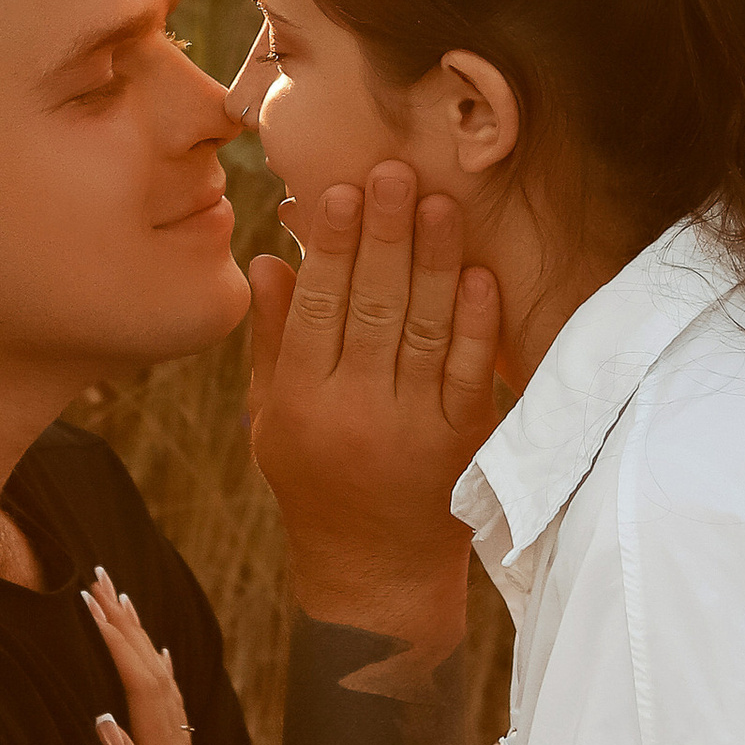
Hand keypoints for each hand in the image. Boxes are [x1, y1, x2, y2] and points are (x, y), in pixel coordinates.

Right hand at [246, 163, 501, 637]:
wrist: (376, 574)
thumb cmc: (315, 485)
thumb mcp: (271, 420)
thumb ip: (270, 340)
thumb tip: (266, 260)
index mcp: (302, 404)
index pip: (317, 309)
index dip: (330, 248)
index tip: (339, 190)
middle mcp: (357, 414)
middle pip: (374, 309)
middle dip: (385, 235)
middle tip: (394, 171)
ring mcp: (414, 428)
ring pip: (426, 331)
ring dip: (435, 261)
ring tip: (440, 202)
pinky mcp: (464, 441)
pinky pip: (472, 371)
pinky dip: (476, 321)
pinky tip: (478, 273)